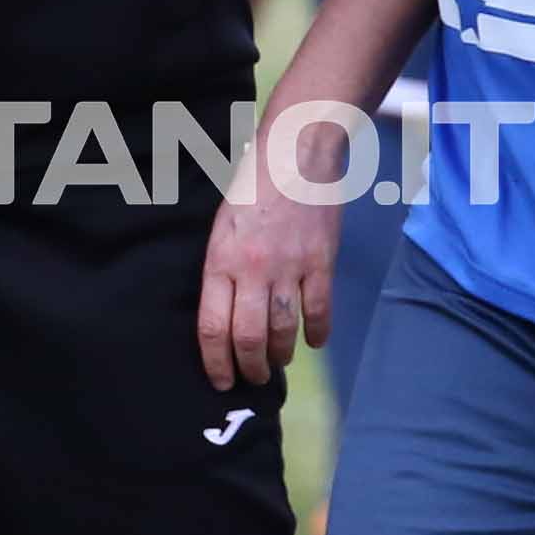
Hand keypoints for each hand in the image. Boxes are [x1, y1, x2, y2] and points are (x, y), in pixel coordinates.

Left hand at [196, 161, 335, 390]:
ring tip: (278, 363)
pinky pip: (319, 310)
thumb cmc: (251, 188)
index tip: (220, 380)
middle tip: (251, 378)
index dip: (215, 362)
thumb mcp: (221, 226)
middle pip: (248, 337)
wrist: (294, 154)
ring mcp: (289, 266)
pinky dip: (317, 333)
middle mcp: (252, 269)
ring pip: (284, 330)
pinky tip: (313, 343)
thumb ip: (221, 269)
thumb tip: (224, 313)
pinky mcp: (321, 261)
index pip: (213, 327)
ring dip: (280, 355)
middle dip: (249, 368)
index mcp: (220, 260)